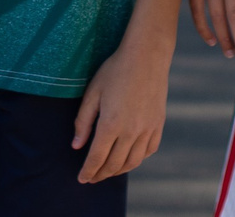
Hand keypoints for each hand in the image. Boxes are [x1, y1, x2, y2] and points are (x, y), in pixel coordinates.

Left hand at [71, 26, 170, 181]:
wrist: (147, 56)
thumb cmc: (115, 70)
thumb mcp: (92, 92)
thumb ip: (83, 121)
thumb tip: (77, 145)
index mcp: (111, 124)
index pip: (97, 158)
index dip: (88, 171)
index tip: (82, 179)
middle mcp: (131, 131)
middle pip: (114, 164)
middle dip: (100, 174)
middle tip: (92, 178)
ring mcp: (147, 129)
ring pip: (132, 162)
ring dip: (118, 170)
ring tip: (108, 171)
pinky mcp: (158, 124)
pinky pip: (148, 150)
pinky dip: (138, 159)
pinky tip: (130, 157)